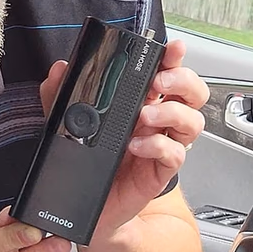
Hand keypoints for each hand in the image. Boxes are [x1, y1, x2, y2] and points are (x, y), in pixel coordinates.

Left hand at [40, 39, 208, 235]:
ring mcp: (161, 145)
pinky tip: (136, 146)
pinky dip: (157, 146)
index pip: (167, 74)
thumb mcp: (65, 121)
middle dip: (182, 81)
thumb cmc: (86, 160)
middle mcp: (157, 122)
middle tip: (159, 83)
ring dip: (171, 113)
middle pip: (192, 94)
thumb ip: (59, 94)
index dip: (174, 59)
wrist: (84, 202)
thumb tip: (60, 70)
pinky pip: (174, 155)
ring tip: (144, 116)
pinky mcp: (159, 171)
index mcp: (141, 102)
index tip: (171, 49)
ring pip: (192, 123)